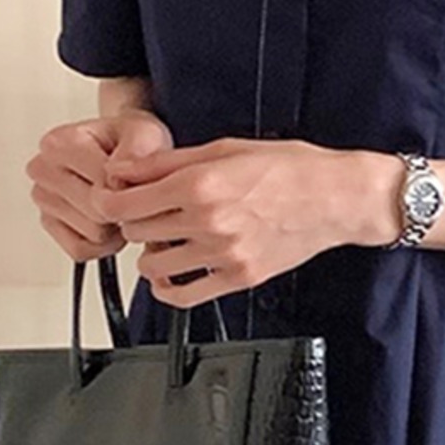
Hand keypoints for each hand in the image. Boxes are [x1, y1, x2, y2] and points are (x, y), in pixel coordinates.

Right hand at [26, 107, 175, 260]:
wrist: (122, 154)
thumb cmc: (130, 144)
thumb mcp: (144, 133)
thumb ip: (136, 149)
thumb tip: (116, 179)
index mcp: (58, 143)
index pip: (101, 183)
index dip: (129, 188)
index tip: (136, 179)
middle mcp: (43, 169)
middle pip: (97, 212)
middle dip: (122, 209)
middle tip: (130, 194)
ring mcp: (44, 199)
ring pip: (93, 234)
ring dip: (115, 227)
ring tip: (119, 205)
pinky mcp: (49, 225)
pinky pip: (81, 250)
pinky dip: (102, 244)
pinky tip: (109, 222)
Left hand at [94, 135, 393, 305]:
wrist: (335, 198)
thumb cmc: (289, 168)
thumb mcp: (224, 148)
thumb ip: (169, 162)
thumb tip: (125, 170)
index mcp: (200, 184)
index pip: (126, 203)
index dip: (108, 201)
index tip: (109, 199)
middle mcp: (208, 222)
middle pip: (136, 232)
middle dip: (133, 222)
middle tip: (146, 213)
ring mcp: (224, 254)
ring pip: (154, 265)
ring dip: (150, 252)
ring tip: (164, 239)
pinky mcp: (238, 278)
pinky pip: (184, 295)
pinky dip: (167, 288)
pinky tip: (171, 273)